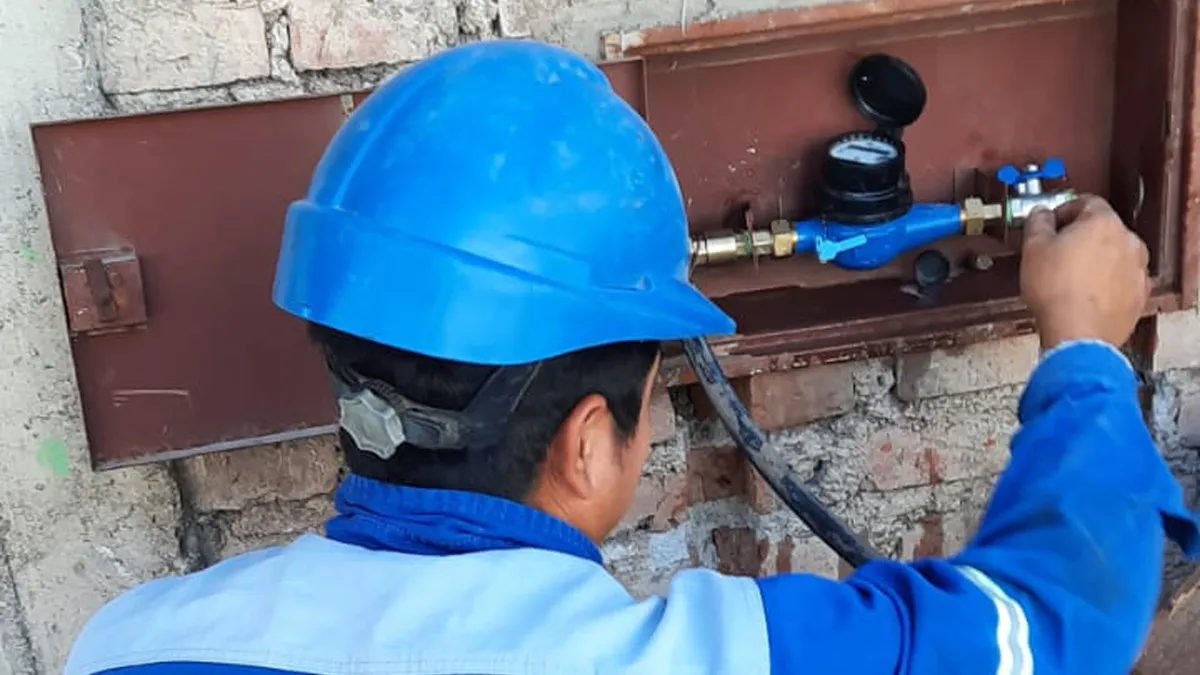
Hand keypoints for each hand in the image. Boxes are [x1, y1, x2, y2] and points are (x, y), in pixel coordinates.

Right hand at [1020, 195, 1150, 349]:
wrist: (1078, 333)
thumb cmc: (1057, 292)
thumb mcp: (1033, 248)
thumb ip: (1038, 223)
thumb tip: (1041, 215)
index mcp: (1103, 223)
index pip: (1086, 202)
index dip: (1064, 210)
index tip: (1052, 222)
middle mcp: (1128, 241)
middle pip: (1103, 228)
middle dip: (1081, 236)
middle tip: (1057, 251)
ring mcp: (1137, 269)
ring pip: (1114, 255)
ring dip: (1096, 260)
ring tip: (1070, 277)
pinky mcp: (1139, 295)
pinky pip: (1121, 280)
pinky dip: (1106, 283)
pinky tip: (1086, 294)